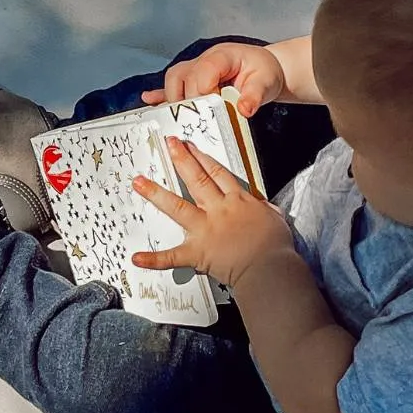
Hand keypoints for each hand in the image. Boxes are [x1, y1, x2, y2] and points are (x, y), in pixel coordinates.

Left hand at [131, 138, 292, 287]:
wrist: (270, 267)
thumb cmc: (276, 246)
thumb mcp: (276, 220)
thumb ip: (266, 211)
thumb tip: (265, 208)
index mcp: (238, 201)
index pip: (217, 173)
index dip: (202, 158)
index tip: (190, 147)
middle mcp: (219, 210)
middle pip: (197, 179)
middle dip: (181, 160)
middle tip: (168, 145)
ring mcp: (205, 230)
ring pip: (177, 206)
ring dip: (156, 193)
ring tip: (139, 182)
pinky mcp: (197, 252)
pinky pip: (172, 257)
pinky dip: (154, 259)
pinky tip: (136, 257)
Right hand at [141, 41, 286, 115]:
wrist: (264, 70)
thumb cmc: (264, 73)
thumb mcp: (265, 83)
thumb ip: (254, 96)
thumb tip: (243, 110)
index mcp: (221, 56)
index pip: (203, 73)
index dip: (205, 94)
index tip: (214, 110)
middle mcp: (203, 60)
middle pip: (181, 78)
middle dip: (187, 102)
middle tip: (198, 120)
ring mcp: (194, 68)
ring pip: (173, 80)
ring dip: (173, 100)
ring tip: (178, 118)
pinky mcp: (190, 79)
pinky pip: (171, 85)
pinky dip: (160, 95)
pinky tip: (149, 101)